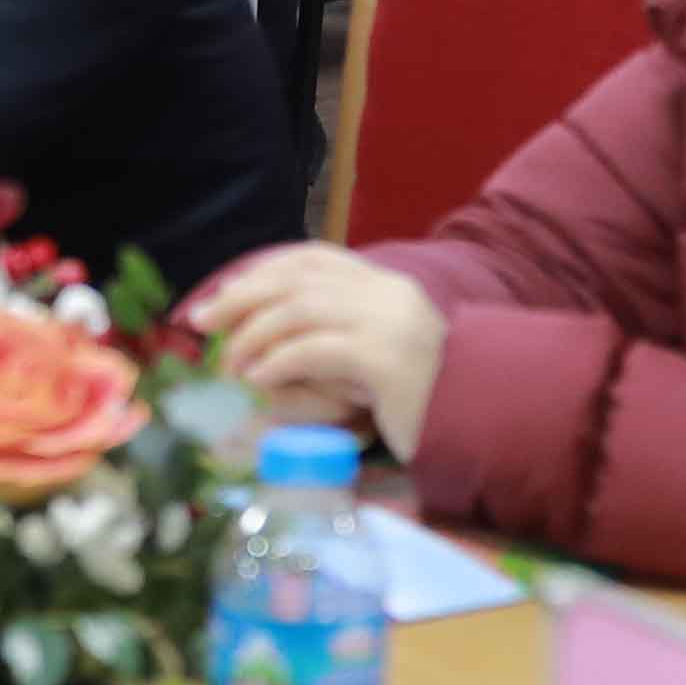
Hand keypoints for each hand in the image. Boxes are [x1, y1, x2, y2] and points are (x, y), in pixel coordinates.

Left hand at [190, 244, 449, 466]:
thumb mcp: (374, 358)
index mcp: (385, 285)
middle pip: (297, 278)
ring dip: (253, 335)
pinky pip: (316, 350)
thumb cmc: (424, 401)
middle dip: (242, 296)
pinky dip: (277, 363)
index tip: (223, 294)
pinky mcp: (386, 360)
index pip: (312, 259)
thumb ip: (335, 338)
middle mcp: (387, 293)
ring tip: (229, 365)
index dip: (262, 272)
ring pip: (301, 309)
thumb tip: (263, 339)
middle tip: (201, 322)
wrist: (484, 425)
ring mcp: (390, 323)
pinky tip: (257, 380)